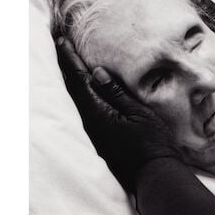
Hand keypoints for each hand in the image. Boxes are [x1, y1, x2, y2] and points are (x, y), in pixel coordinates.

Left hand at [54, 35, 179, 191]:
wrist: (155, 175)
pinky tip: (85, 90)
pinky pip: (85, 110)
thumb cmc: (153, 143)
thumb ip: (116, 93)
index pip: (78, 79)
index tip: (60, 39)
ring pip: (77, 99)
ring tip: (69, 63)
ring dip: (72, 80)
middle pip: (72, 88)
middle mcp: (90, 122)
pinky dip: (81, 94)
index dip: (69, 58)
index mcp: (97, 112)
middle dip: (65, 65)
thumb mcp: (139, 113)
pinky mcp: (101, 139)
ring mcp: (94, 132)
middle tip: (59, 45)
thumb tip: (97, 72)